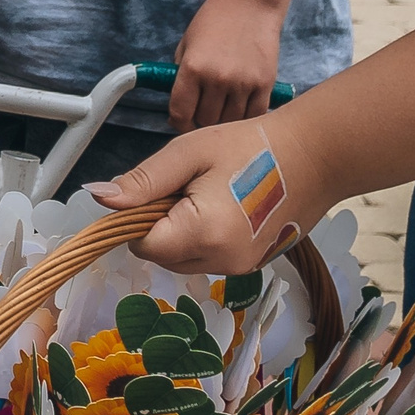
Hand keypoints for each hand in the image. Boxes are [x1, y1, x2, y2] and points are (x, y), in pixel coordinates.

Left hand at [89, 117, 321, 273]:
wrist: (315, 156)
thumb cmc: (250, 147)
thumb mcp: (188, 154)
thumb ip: (142, 181)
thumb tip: (99, 198)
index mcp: (203, 234)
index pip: (141, 245)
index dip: (136, 219)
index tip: (152, 190)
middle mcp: (223, 262)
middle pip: (161, 256)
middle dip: (157, 224)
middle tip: (183, 186)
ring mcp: (241, 267)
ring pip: (183, 259)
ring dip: (179, 232)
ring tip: (206, 193)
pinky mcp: (252, 265)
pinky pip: (208, 258)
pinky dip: (202, 238)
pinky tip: (223, 206)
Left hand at [170, 0, 283, 129]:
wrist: (250, 4)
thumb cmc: (213, 20)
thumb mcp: (186, 43)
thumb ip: (181, 73)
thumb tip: (180, 102)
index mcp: (192, 68)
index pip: (180, 112)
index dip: (178, 123)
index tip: (179, 122)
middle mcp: (217, 79)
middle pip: (206, 121)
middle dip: (200, 121)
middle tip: (201, 115)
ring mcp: (243, 84)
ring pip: (230, 122)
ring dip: (223, 121)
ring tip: (220, 112)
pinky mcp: (266, 84)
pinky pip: (254, 115)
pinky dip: (245, 118)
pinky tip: (239, 110)